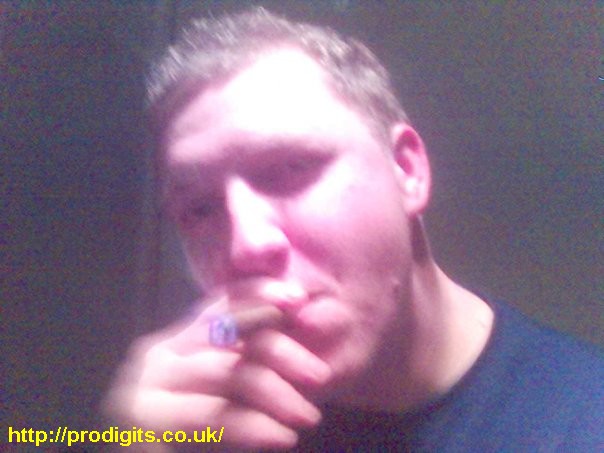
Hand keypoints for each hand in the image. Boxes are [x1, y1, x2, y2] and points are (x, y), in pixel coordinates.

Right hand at [102, 291, 330, 449]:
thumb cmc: (199, 437)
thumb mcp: (232, 394)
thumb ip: (253, 363)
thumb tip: (304, 329)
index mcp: (181, 341)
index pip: (222, 303)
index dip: (259, 293)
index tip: (299, 298)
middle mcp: (161, 353)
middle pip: (229, 333)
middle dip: (280, 350)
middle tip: (320, 376)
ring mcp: (148, 384)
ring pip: (228, 372)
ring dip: (276, 394)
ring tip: (308, 416)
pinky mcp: (147, 420)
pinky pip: (214, 414)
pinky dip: (255, 426)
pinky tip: (282, 438)